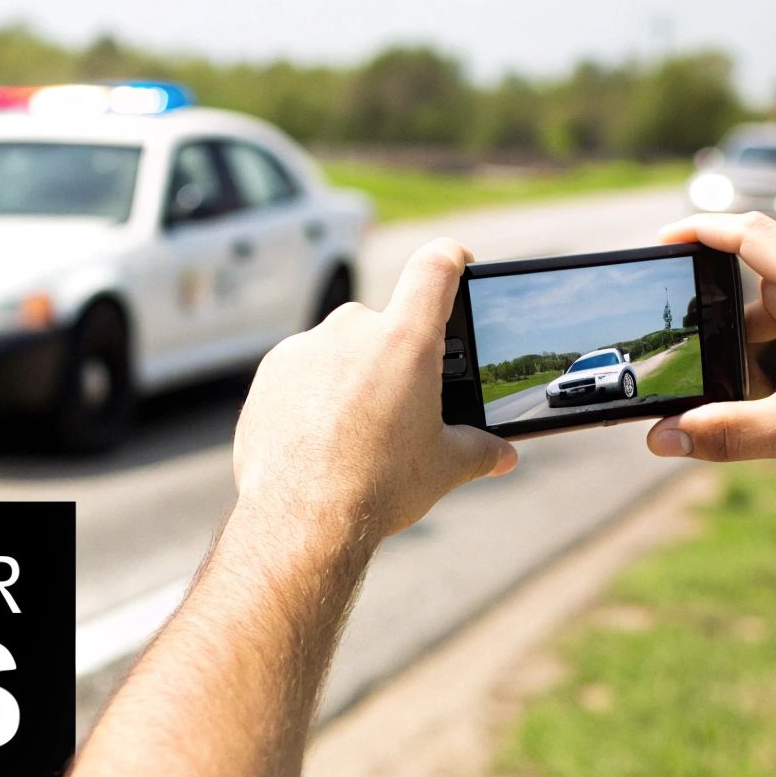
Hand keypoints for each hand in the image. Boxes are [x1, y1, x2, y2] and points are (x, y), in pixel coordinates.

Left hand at [233, 239, 517, 539]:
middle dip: (394, 358)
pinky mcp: (272, 371)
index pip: (436, 267)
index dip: (452, 258)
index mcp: (405, 340)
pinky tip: (319, 438)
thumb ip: (479, 450)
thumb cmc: (378, 488)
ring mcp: (306, 347)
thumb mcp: (444, 468)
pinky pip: (302, 370)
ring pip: (340, 349)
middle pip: (384, 324)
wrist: (299, 518)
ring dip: (351, 377)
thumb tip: (504, 454)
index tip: (457, 261)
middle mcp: (353, 329)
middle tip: (398, 406)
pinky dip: (313, 394)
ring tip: (355, 433)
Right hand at [647, 213, 775, 480]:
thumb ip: (727, 432)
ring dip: (753, 341)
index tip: (659, 243)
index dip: (699, 232)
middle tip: (698, 355)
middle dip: (726, 320)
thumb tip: (662, 438)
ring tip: (767, 391)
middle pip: (757, 277)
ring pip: (774, 300)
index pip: (752, 235)